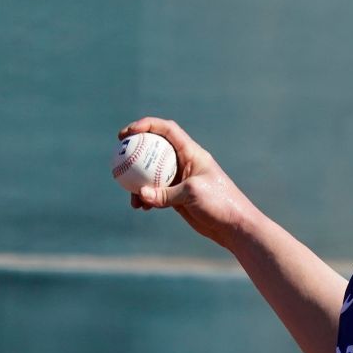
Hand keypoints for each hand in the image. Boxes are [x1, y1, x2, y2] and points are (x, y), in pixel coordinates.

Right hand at [118, 117, 257, 250]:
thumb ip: (166, 194)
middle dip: (136, 149)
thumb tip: (140, 195)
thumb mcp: (193, 194)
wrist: (234, 226)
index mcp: (192, 153)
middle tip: (118, 154)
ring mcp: (180, 180)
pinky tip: (140, 207)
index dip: (147, 126)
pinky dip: (146, 197)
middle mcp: (185, 163)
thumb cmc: (221, 203)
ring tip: (131, 195)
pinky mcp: (177, 197)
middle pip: (155, 149)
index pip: (168, 130)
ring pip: (152, 173)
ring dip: (138, 181)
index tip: (129, 133)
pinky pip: (155, 193)